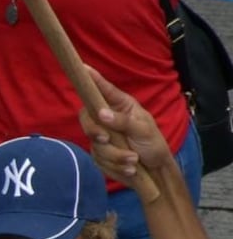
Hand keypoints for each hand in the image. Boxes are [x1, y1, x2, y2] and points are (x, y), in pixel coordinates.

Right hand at [77, 67, 173, 186]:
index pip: (103, 90)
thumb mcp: (143, 129)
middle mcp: (108, 119)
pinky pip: (98, 160)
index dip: (92, 79)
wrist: (155, 171)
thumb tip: (101, 114)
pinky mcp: (99, 155)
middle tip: (106, 139)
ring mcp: (102, 137)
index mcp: (120, 106)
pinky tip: (130, 168)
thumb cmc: (153, 144)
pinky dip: (114, 166)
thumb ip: (123, 122)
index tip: (83, 67)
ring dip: (115, 156)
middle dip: (96, 132)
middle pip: (87, 119)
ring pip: (94, 144)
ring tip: (134, 161)